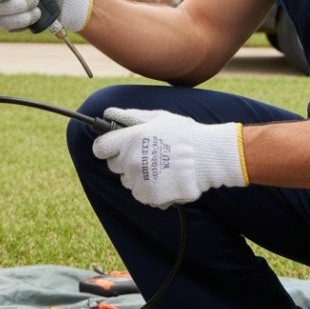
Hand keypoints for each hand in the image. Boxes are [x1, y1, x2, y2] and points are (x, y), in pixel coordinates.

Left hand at [92, 108, 247, 207]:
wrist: (209, 157)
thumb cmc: (184, 134)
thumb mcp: (158, 118)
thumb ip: (130, 116)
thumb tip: (109, 113)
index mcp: (130, 139)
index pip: (100, 148)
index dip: (107, 147)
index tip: (115, 147)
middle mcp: (131, 161)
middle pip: (114, 165)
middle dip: (126, 160)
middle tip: (147, 154)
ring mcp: (139, 180)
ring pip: (128, 181)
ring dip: (139, 176)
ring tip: (161, 166)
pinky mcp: (149, 195)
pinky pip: (140, 193)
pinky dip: (149, 189)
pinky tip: (165, 178)